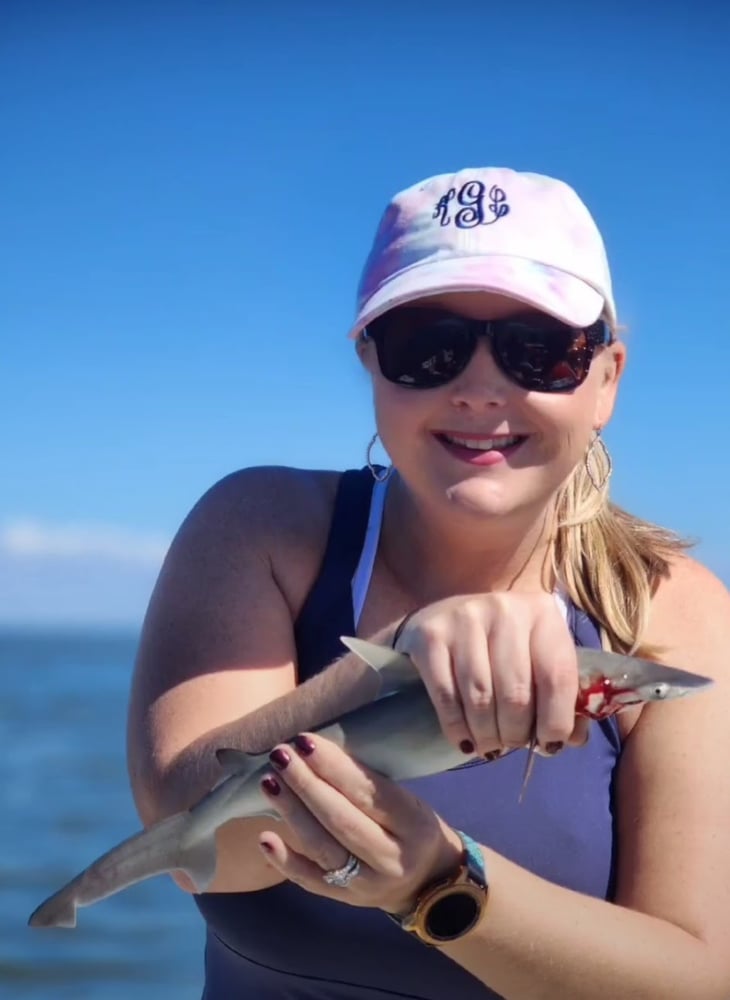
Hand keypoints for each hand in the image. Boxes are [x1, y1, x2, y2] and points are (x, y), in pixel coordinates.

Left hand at [257, 733, 463, 914]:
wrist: (427, 883)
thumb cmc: (412, 826)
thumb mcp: (408, 800)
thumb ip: (370, 783)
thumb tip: (317, 751)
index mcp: (413, 823)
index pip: (368, 793)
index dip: (334, 767)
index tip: (305, 741)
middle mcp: (391, 857)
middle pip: (341, 820)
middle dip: (306, 784)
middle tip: (280, 755)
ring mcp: (366, 884)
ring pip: (323, 848)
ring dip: (292, 813)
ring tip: (269, 782)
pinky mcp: (345, 900)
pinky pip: (311, 882)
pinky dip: (286, 861)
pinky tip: (264, 838)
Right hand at [394, 592, 587, 756]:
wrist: (442, 615)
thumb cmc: (501, 645)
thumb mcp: (537, 657)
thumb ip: (561, 695)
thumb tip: (572, 740)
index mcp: (542, 613)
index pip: (557, 676)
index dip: (556, 720)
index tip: (549, 745)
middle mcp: (505, 609)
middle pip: (516, 692)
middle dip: (516, 732)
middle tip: (512, 744)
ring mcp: (464, 618)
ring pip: (480, 697)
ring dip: (487, 734)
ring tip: (490, 746)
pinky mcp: (430, 635)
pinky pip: (446, 696)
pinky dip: (457, 728)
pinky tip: (464, 740)